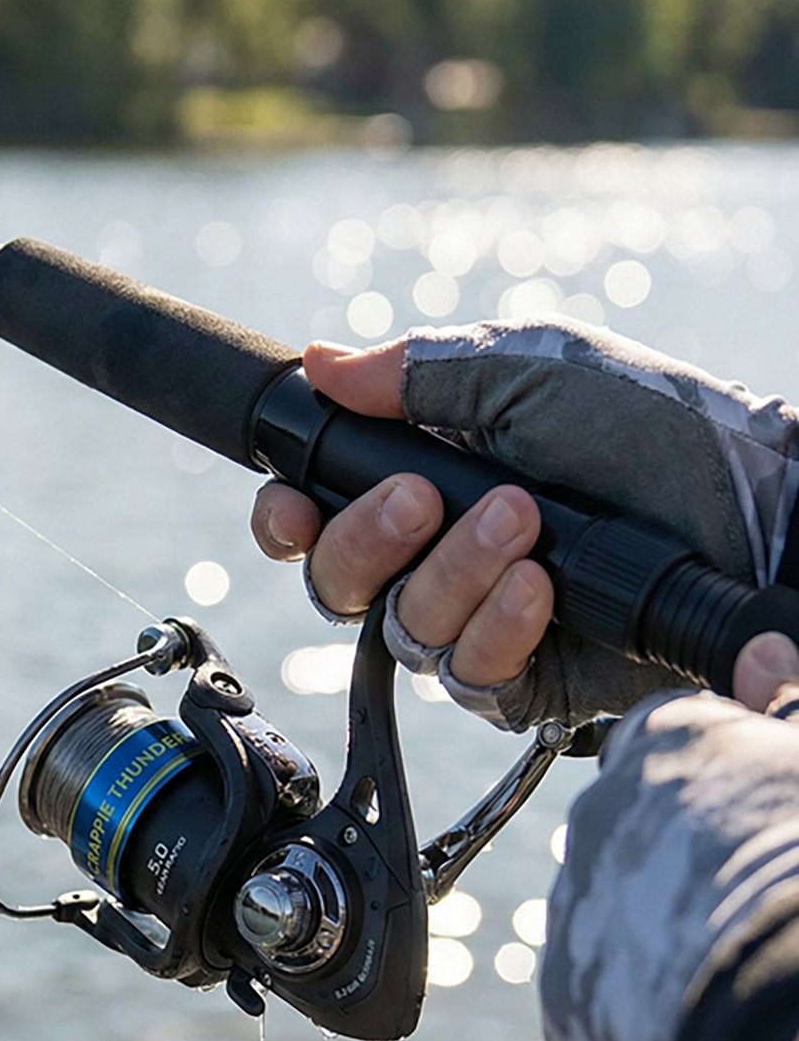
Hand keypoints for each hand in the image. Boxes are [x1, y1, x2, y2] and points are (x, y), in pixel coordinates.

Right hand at [251, 320, 798, 729]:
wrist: (755, 506)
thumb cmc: (652, 427)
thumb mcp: (526, 374)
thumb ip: (416, 376)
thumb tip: (319, 362)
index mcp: (420, 481)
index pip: (317, 520)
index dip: (289, 521)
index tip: (296, 504)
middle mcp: (435, 557)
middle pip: (336, 584)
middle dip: (366, 540)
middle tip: (423, 497)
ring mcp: (477, 622)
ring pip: (401, 629)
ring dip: (453, 573)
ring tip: (524, 522)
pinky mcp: (524, 679)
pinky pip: (468, 677)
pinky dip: (495, 627)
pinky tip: (539, 589)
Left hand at [543, 634, 798, 1040]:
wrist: (787, 989)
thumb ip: (786, 702)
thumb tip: (763, 650)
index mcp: (656, 746)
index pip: (672, 749)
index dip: (722, 786)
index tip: (759, 819)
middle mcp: (595, 814)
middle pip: (637, 828)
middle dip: (684, 857)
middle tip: (749, 894)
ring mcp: (575, 904)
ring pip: (618, 910)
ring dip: (662, 930)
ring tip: (736, 962)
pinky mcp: (568, 996)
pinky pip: (602, 993)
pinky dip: (645, 1006)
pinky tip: (705, 1016)